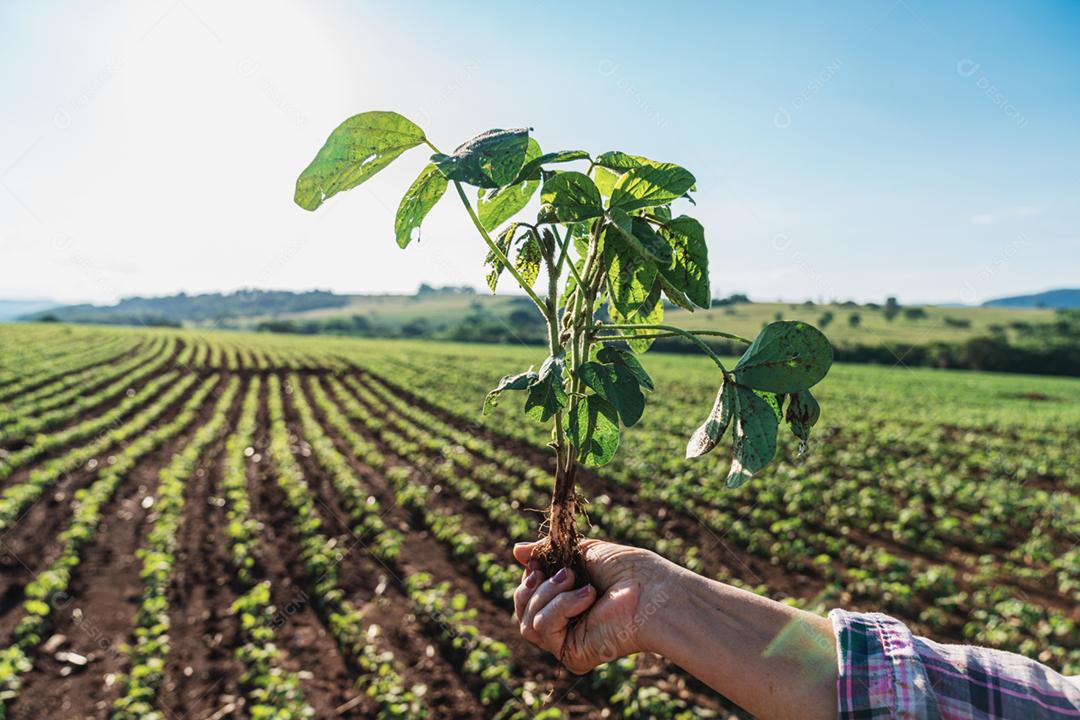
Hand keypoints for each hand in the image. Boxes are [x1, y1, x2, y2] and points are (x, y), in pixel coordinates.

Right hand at [512, 538, 673, 673]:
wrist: (652, 591)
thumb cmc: (627, 569)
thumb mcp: (581, 550)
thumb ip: (547, 551)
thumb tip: (516, 550)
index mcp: (567, 599)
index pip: (528, 594)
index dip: (528, 578)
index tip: (537, 563)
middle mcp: (566, 623)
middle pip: (521, 609)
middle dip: (532, 586)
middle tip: (562, 573)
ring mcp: (567, 641)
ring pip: (527, 620)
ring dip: (550, 594)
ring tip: (578, 582)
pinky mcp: (571, 654)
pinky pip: (542, 628)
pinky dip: (562, 606)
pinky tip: (588, 598)